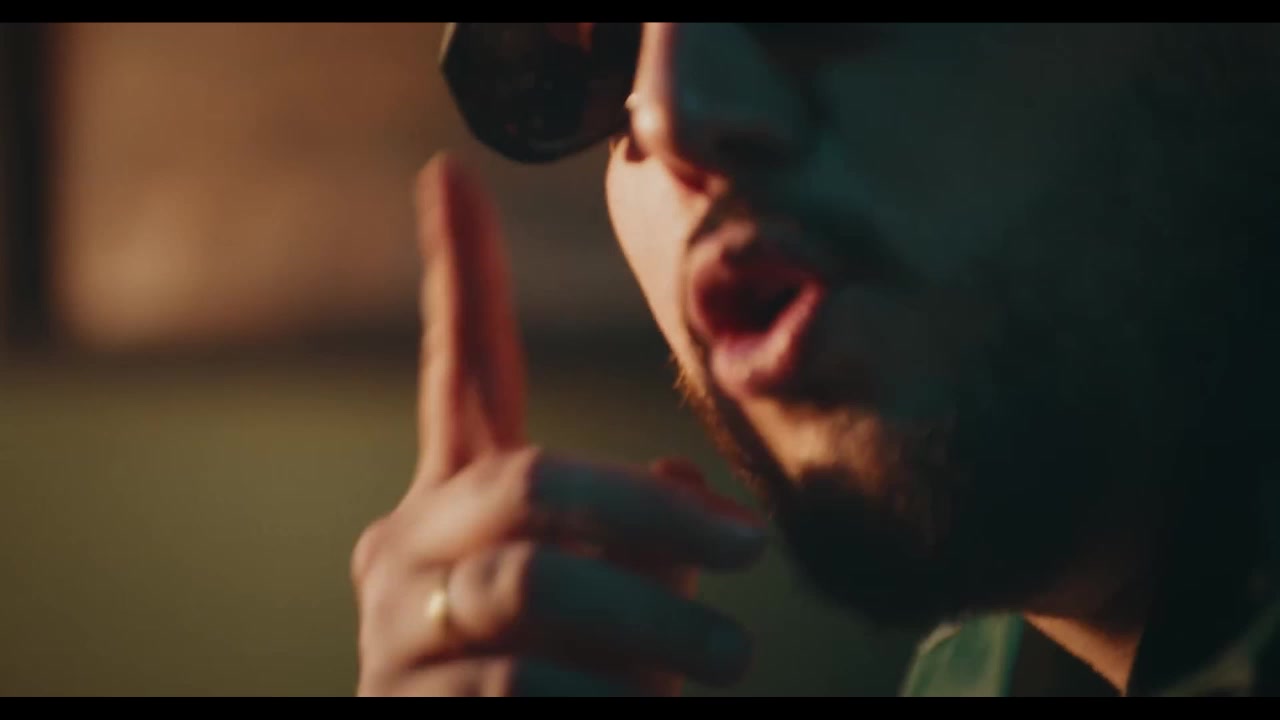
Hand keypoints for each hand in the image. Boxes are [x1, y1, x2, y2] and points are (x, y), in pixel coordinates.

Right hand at [351, 154, 767, 696]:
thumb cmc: (570, 689)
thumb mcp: (616, 603)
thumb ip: (640, 537)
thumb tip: (691, 491)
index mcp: (454, 507)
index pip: (459, 377)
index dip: (460, 277)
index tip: (449, 174)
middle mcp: (406, 552)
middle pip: (527, 483)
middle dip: (651, 515)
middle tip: (753, 550)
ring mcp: (393, 630)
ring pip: (532, 586)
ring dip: (649, 624)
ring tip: (731, 660)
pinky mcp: (401, 708)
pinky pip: (523, 687)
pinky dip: (611, 700)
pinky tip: (645, 715)